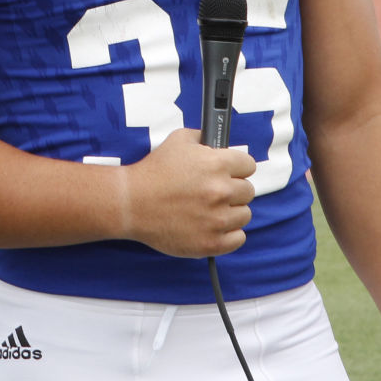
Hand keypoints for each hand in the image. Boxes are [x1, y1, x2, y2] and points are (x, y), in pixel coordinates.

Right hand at [119, 129, 255, 257]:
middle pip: (248, 191)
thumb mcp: (178, 140)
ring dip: (231, 211)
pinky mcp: (211, 243)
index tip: (229, 172)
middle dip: (233, 189)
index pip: (248, 165)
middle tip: (213, 191)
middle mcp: (221, 191)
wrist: (131, 203)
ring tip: (209, 210)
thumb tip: (219, 143)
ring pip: (244, 214)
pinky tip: (213, 226)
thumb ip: (203, 138)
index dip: (237, 167)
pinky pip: (238, 238)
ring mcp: (217, 219)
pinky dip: (228, 234)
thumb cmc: (153, 172)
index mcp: (216, 164)